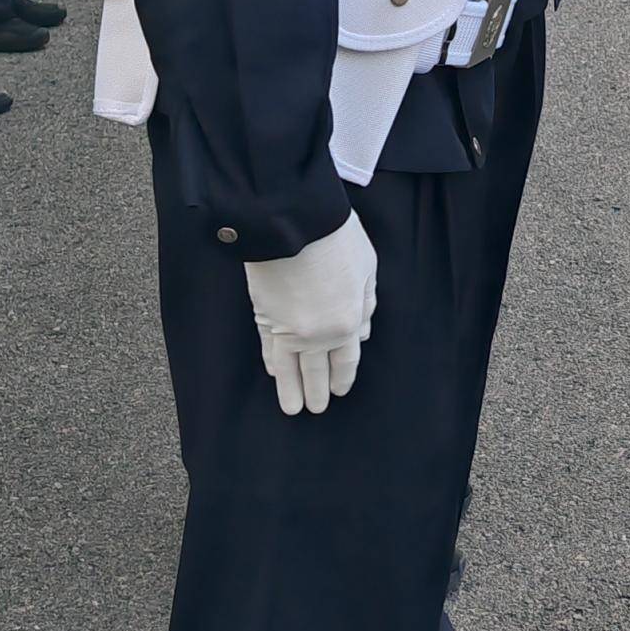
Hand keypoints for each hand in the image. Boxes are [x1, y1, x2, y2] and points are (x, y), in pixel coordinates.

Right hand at [243, 212, 377, 415]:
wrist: (291, 221)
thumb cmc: (336, 238)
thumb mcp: (367, 268)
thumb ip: (365, 305)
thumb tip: (364, 333)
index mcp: (346, 322)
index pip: (346, 360)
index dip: (342, 377)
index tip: (339, 391)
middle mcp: (316, 334)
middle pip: (317, 371)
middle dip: (317, 391)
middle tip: (316, 408)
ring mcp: (286, 328)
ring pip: (289, 369)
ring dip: (291, 391)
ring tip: (293, 409)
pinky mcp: (262, 316)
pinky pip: (268, 349)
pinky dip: (272, 364)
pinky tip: (274, 373)